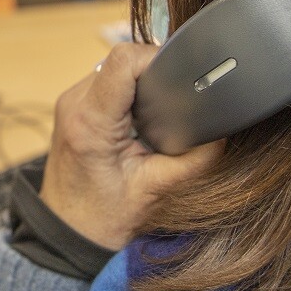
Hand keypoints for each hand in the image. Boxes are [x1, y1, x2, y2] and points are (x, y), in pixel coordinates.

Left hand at [39, 43, 223, 250]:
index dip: (157, 59)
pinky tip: (140, 117)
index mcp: (92, 122)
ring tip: (157, 114)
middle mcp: (74, 104)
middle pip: (121, 60)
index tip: (180, 76)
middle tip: (174, 102)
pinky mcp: (72, 106)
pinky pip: (105, 80)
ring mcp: (69, 102)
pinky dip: (126, 91)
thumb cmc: (104, 217)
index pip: (124, 60)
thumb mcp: (157, 189)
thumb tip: (222, 130)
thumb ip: (195, 158)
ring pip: (113, 67)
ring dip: (139, 82)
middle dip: (153, 73)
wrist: (68, 231)